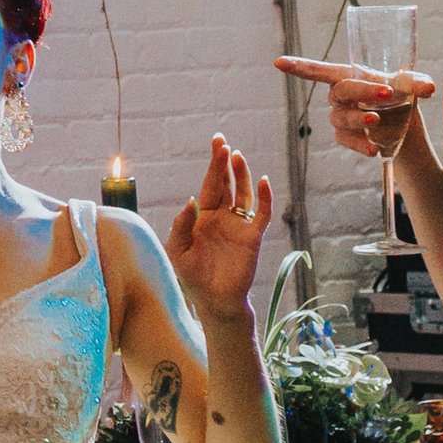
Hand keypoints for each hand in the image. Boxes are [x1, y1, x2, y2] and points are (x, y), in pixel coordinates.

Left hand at [165, 133, 273, 317]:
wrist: (214, 299)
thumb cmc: (193, 276)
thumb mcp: (178, 250)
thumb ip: (182, 225)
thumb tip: (191, 201)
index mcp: (202, 215)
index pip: (209, 184)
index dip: (213, 165)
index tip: (216, 143)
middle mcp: (222, 216)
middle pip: (225, 183)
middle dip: (224, 163)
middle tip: (223, 143)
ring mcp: (238, 224)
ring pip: (243, 193)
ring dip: (242, 175)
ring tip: (237, 157)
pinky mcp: (252, 236)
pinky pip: (261, 213)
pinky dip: (264, 198)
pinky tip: (263, 182)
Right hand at [275, 54, 436, 161]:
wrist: (406, 127)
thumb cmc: (402, 96)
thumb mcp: (411, 85)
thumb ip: (416, 83)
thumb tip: (427, 88)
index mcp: (349, 75)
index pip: (319, 71)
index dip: (299, 67)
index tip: (278, 62)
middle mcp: (340, 96)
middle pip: (341, 91)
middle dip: (363, 92)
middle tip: (388, 94)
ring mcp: (340, 117)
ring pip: (342, 117)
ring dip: (360, 119)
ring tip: (378, 121)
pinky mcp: (346, 137)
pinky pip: (346, 140)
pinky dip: (360, 144)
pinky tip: (373, 149)